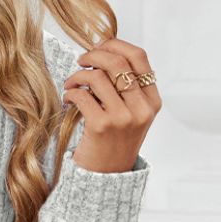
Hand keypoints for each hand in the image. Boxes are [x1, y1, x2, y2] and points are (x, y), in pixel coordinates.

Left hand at [61, 37, 160, 173]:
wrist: (106, 177)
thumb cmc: (114, 141)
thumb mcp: (132, 114)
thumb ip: (127, 87)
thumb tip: (103, 50)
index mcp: (152, 101)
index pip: (139, 57)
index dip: (116, 44)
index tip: (99, 46)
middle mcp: (141, 109)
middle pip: (117, 62)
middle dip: (93, 55)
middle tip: (80, 61)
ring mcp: (123, 118)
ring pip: (98, 76)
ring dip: (78, 75)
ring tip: (71, 83)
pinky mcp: (102, 126)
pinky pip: (82, 95)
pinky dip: (71, 92)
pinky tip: (68, 99)